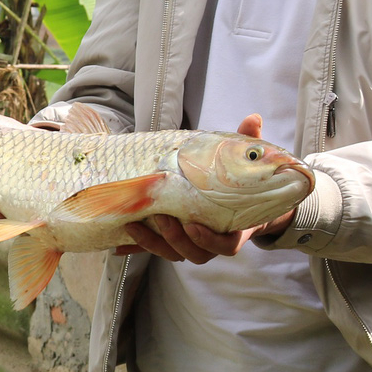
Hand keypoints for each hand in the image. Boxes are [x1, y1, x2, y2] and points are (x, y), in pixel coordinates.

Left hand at [113, 113, 297, 262]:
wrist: (238, 201)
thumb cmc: (241, 183)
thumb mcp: (245, 164)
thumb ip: (249, 144)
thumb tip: (253, 118)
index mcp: (234, 228)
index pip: (226, 245)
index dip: (210, 240)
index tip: (193, 225)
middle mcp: (212, 240)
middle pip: (196, 253)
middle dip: (176, 239)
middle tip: (162, 217)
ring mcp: (193, 243)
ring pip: (174, 253)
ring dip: (153, 243)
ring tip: (135, 224)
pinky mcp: (174, 241)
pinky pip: (157, 249)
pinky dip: (139, 248)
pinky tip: (119, 244)